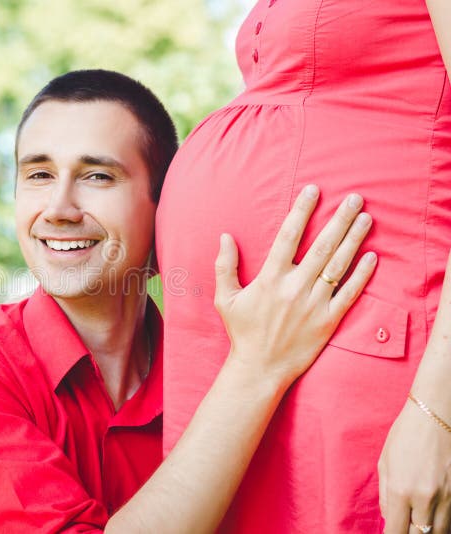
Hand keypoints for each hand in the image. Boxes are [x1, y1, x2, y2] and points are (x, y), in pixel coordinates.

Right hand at [213, 184, 376, 383]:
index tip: (314, 190)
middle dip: (340, 219)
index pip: (289, 237)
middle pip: (322, 246)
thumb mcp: (225, 298)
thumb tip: (225, 236)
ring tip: (366, 218)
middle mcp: (295, 288)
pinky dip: (362, 274)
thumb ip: (224, 266)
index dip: (302, 211)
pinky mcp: (329, 320)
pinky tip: (372, 256)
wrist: (260, 368)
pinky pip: (350, 293)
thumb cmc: (242, 332)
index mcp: (270, 279)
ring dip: (355, 239)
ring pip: (339, 265)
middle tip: (355, 198)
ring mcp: (315, 304)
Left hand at [379, 387, 450, 533]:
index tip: (390, 533)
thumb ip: (386, 495)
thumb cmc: (405, 435)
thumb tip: (389, 518)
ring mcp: (448, 497)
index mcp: (402, 491)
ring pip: (440, 531)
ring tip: (417, 520)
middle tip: (404, 526)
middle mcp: (426, 498)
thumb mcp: (385, 463)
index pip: (397, 531)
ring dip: (427, 530)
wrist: (436, 416)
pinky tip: (431, 514)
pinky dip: (441, 521)